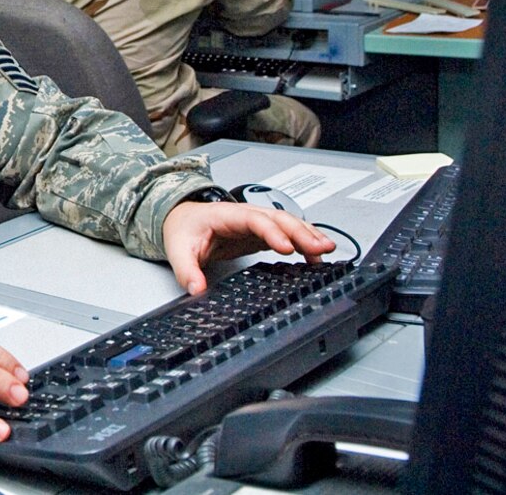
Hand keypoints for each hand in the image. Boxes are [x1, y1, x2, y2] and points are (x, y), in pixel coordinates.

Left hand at [162, 201, 335, 294]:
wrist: (181, 219)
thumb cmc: (183, 229)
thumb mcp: (178, 250)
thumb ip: (187, 271)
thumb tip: (197, 290)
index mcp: (226, 215)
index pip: (254, 220)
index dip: (272, 232)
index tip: (286, 248)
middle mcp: (246, 215)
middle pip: (279, 219)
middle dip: (301, 232)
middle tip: (320, 248)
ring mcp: (256, 223)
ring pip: (287, 223)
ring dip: (308, 234)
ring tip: (327, 249)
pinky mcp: (261, 233)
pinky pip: (287, 234)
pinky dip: (304, 242)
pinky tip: (316, 255)